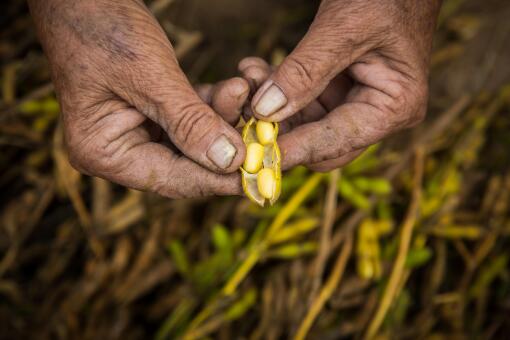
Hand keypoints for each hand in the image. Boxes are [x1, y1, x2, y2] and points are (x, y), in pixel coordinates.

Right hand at [28, 0, 248, 197]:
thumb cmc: (101, 28)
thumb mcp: (148, 76)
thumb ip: (190, 122)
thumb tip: (231, 161)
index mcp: (104, 153)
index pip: (172, 179)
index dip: (217, 180)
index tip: (260, 176)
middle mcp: (120, 150)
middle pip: (186, 165)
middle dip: (227, 145)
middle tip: (265, 135)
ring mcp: (137, 132)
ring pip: (194, 141)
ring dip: (223, 118)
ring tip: (243, 91)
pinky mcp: (153, 114)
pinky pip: (192, 119)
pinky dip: (212, 104)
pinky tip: (234, 87)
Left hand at [250, 0, 441, 170]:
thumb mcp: (344, 28)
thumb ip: (305, 72)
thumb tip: (265, 111)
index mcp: (395, 107)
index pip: (336, 142)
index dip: (294, 149)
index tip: (254, 156)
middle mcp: (377, 114)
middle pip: (319, 144)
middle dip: (279, 130)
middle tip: (242, 116)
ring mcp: (356, 103)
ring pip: (303, 124)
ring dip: (271, 107)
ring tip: (248, 78)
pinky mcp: (337, 92)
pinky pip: (301, 103)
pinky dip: (277, 90)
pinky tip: (256, 71)